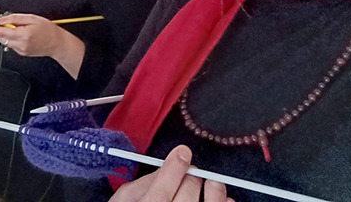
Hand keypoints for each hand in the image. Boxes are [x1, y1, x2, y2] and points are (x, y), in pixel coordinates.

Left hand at [0, 14, 85, 76]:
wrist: (58, 43)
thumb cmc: (47, 29)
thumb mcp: (32, 18)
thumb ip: (15, 19)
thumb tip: (1, 21)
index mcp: (23, 35)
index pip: (1, 33)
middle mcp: (20, 45)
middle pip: (3, 37)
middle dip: (4, 30)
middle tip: (17, 25)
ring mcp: (21, 51)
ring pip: (8, 41)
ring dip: (10, 35)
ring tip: (25, 31)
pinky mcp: (23, 54)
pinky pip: (13, 45)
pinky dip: (16, 39)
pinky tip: (27, 37)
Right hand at [111, 146, 231, 201]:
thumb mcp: (125, 200)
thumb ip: (143, 183)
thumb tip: (167, 166)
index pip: (163, 187)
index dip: (176, 165)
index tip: (182, 153)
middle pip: (188, 191)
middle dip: (192, 174)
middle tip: (192, 171)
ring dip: (214, 187)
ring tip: (212, 182)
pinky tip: (224, 199)